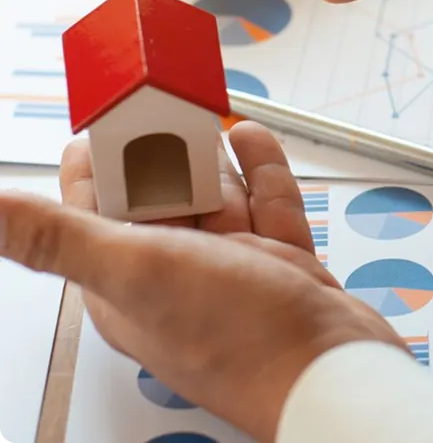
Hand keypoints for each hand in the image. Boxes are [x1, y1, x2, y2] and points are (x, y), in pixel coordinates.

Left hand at [0, 122, 405, 442]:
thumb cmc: (238, 338)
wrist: (332, 368)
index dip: (99, 159)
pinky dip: (260, 168)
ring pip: (216, 193)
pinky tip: (251, 139)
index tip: (107, 113)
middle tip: (167, 102)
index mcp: (127, 282)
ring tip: (208, 115)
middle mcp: (177, 273)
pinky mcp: (281, 259)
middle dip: (165, 149)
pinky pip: (266, 201)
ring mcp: (233, 266)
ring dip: (213, 155)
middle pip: (162, 194)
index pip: (96, 208)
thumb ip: (63, 237)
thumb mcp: (139, 271)